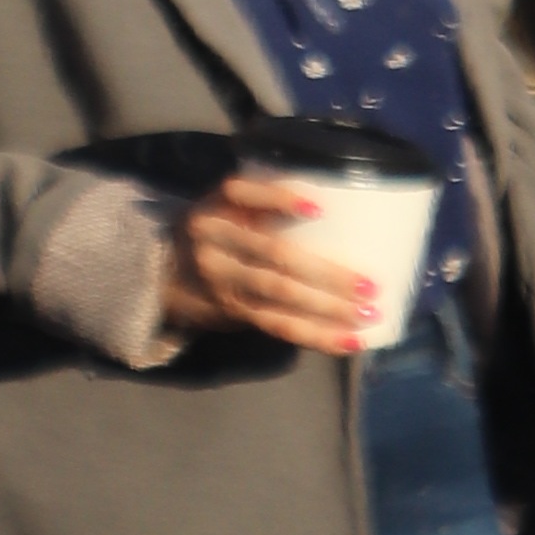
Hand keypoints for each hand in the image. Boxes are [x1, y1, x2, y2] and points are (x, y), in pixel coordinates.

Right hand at [156, 174, 383, 353]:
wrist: (163, 272)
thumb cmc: (216, 229)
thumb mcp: (226, 205)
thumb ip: (263, 203)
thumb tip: (335, 208)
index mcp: (215, 206)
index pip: (243, 194)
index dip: (279, 200)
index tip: (320, 209)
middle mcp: (215, 242)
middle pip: (275, 257)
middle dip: (327, 273)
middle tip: (370, 284)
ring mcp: (224, 282)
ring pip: (281, 298)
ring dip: (330, 310)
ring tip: (369, 315)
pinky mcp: (235, 313)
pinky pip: (280, 327)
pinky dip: (317, 336)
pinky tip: (350, 340)